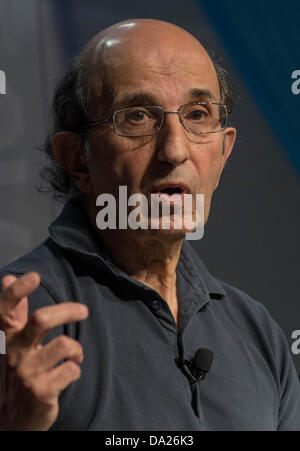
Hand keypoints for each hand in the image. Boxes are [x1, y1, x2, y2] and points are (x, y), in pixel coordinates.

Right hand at [0, 272, 87, 429]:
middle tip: (83, 311)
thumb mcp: (10, 345)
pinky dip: (75, 369)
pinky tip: (69, 374)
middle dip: (67, 310)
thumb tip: (8, 278)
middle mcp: (13, 354)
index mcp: (6, 340)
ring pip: (63, 345)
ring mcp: (27, 373)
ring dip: (76, 349)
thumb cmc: (16, 375)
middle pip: (41, 320)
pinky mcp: (41, 392)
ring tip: (74, 356)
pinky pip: (71, 370)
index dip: (16, 292)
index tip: (34, 276)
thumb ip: (14, 314)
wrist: (11, 422)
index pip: (4, 311)